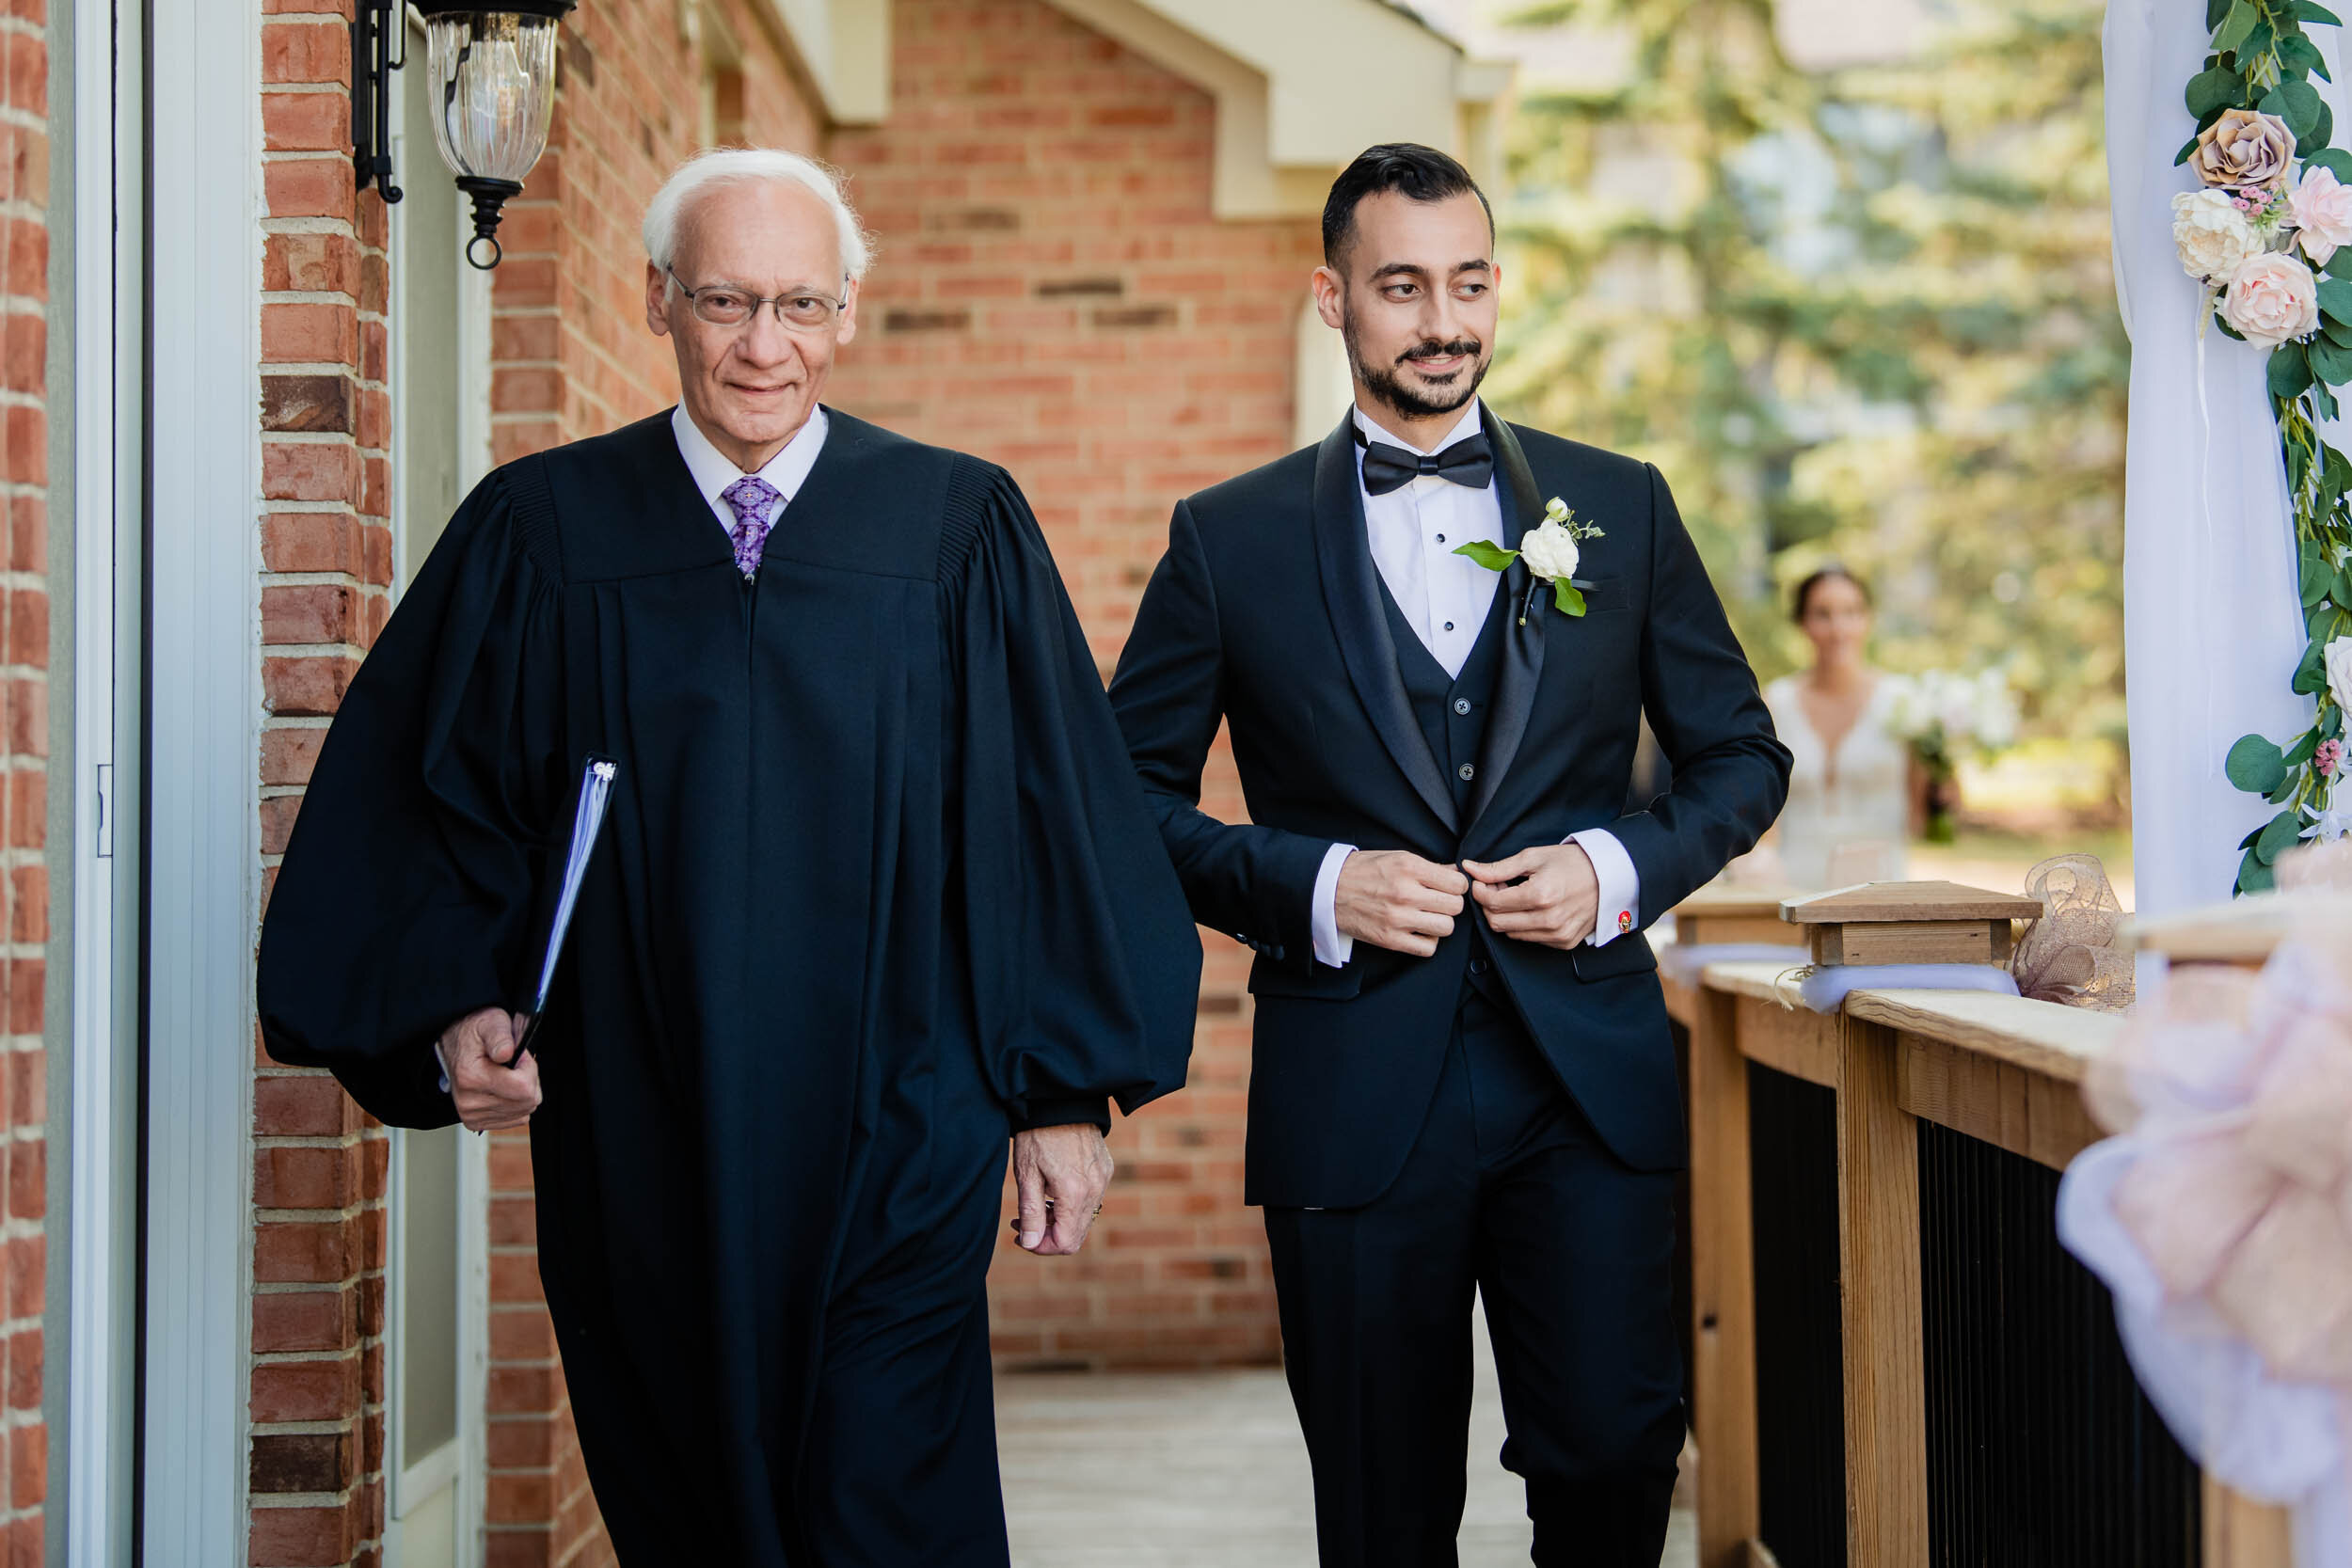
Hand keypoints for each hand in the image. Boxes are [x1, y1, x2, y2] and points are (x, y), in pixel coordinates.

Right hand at [441, 1007, 542, 1131]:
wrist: (455, 1045)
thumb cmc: (475, 1033)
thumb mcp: (491, 1022)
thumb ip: (500, 1036)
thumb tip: (505, 1053)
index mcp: (471, 1077)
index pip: (523, 1088)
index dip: (529, 1069)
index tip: (520, 1057)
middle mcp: (468, 1101)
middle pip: (527, 1102)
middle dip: (529, 1080)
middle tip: (515, 1065)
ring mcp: (471, 1115)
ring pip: (524, 1112)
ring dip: (523, 1093)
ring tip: (508, 1075)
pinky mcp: (476, 1122)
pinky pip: (515, 1120)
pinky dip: (517, 1104)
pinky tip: (505, 1088)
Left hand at [1011, 1123, 1113, 1255]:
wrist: (1061, 1099)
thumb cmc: (1038, 1134)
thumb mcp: (1027, 1174)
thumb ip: (1030, 1213)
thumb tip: (1030, 1244)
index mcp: (1075, 1193)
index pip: (1065, 1243)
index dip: (1041, 1247)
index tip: (1020, 1235)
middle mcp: (1095, 1190)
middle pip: (1076, 1235)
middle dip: (1048, 1235)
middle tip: (1022, 1222)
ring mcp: (1103, 1179)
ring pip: (1084, 1219)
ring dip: (1059, 1221)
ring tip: (1035, 1205)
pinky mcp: (1105, 1170)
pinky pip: (1091, 1200)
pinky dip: (1071, 1205)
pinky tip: (1053, 1190)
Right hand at [1334, 850, 1469, 957]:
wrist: (1327, 889)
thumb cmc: (1362, 871)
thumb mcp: (1395, 857)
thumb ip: (1428, 866)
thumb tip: (1455, 872)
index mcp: (1409, 868)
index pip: (1457, 883)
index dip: (1457, 886)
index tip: (1449, 887)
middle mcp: (1405, 893)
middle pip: (1455, 906)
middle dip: (1451, 904)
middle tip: (1439, 902)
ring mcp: (1398, 919)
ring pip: (1446, 928)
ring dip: (1441, 923)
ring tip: (1429, 917)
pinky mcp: (1390, 939)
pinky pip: (1428, 948)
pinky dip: (1428, 941)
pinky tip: (1418, 931)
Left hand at [1464, 844, 1598, 949]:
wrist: (1609, 876)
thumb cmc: (1572, 862)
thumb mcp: (1534, 857)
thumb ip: (1499, 867)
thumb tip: (1470, 868)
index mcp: (1540, 896)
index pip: (1493, 903)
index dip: (1481, 892)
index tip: (1483, 881)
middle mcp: (1549, 920)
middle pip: (1497, 923)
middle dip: (1490, 905)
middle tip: (1498, 888)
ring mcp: (1558, 935)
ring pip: (1511, 934)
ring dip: (1506, 916)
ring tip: (1517, 896)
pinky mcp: (1564, 942)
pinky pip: (1530, 939)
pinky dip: (1523, 925)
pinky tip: (1532, 907)